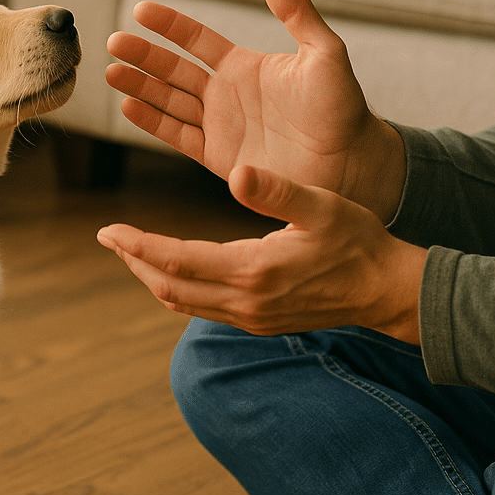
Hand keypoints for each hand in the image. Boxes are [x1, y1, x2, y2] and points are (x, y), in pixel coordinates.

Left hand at [97, 164, 425, 342]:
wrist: (387, 292)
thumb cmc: (359, 243)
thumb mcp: (322, 207)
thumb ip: (277, 191)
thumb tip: (237, 172)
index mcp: (253, 270)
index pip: (177, 259)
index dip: (137, 245)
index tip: (107, 230)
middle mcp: (245, 302)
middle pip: (169, 286)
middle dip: (134, 261)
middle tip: (110, 236)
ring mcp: (251, 317)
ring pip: (182, 301)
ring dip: (152, 276)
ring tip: (132, 250)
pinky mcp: (258, 322)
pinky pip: (202, 309)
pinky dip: (178, 287)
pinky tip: (174, 267)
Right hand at [105, 0, 404, 221]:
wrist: (349, 164)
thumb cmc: (343, 109)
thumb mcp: (325, 53)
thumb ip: (297, 13)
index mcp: (244, 66)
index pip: (196, 40)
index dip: (169, 25)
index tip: (141, 10)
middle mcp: (225, 94)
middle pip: (172, 70)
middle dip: (142, 56)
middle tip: (113, 42)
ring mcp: (218, 126)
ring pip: (167, 101)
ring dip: (138, 87)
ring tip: (110, 72)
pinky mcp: (217, 157)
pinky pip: (177, 136)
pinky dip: (152, 121)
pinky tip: (129, 106)